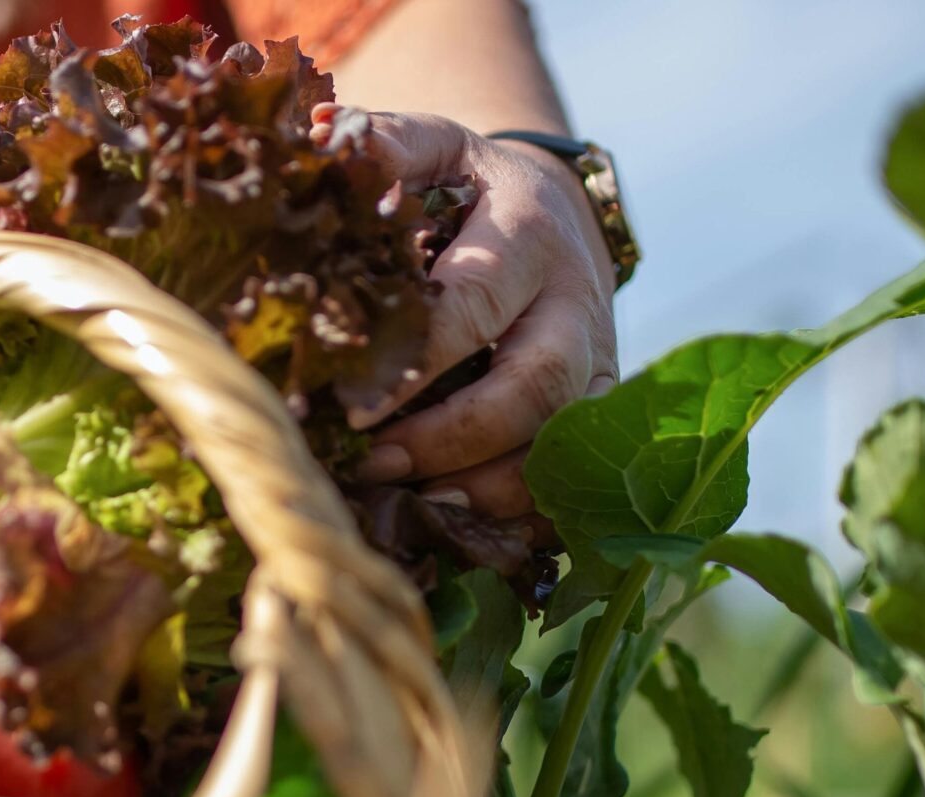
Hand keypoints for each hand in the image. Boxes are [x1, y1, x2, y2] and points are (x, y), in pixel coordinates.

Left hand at [312, 105, 619, 522]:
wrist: (558, 210)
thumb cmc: (472, 188)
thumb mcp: (437, 148)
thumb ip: (386, 147)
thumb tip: (324, 142)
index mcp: (530, 233)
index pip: (474, 307)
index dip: (413, 366)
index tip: (350, 408)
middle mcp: (575, 302)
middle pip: (533, 388)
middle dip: (452, 440)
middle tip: (375, 465)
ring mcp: (598, 361)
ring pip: (561, 443)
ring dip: (487, 486)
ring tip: (412, 503)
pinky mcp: (600, 407)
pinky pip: (574, 477)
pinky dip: (523, 511)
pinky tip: (463, 525)